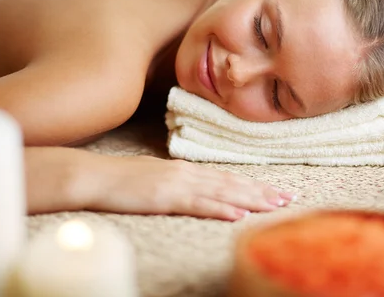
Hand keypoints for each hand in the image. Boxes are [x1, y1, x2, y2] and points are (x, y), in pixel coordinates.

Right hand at [87, 155, 296, 220]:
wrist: (95, 176)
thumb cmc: (121, 179)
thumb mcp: (156, 177)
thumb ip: (178, 183)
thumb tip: (197, 190)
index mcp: (186, 169)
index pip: (227, 177)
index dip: (253, 184)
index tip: (275, 190)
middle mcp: (188, 173)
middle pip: (232, 183)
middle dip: (262, 191)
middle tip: (289, 197)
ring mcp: (178, 184)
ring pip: (223, 191)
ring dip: (251, 199)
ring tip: (275, 205)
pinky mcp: (166, 196)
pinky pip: (198, 204)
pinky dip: (221, 208)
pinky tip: (238, 214)